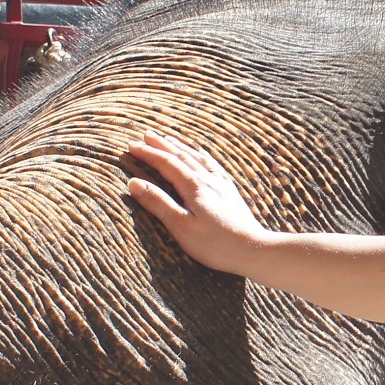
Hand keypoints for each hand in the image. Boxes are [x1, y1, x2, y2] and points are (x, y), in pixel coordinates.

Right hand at [125, 134, 271, 275]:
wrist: (253, 249)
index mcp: (193, 186)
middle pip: (181, 156)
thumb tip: (134, 182)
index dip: (147, 153)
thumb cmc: (215, 244)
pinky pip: (212, 164)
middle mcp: (208, 179)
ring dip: (180, 146)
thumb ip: (158, 203)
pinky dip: (201, 155)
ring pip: (197, 157)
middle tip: (146, 135)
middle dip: (161, 145)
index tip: (131, 146)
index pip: (165, 163)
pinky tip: (201, 155)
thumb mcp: (180, 226)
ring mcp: (221, 183)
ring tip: (169, 138)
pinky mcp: (230, 191)